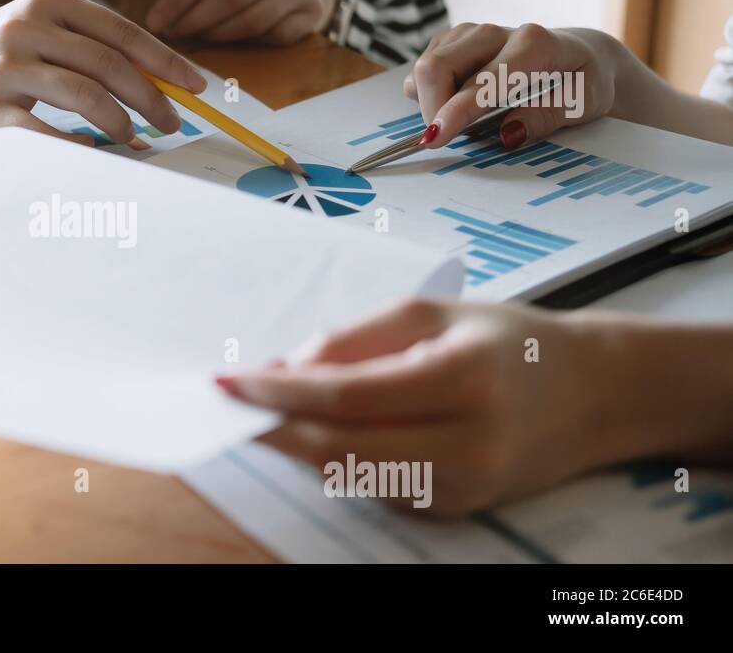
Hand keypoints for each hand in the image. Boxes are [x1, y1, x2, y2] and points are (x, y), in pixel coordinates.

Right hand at [0, 0, 206, 148]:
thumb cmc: (0, 54)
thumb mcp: (41, 28)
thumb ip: (89, 43)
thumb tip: (158, 81)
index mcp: (48, 3)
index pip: (121, 32)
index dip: (165, 60)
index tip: (195, 86)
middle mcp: (25, 28)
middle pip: (108, 65)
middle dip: (150, 98)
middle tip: (172, 122)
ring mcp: (5, 69)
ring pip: (83, 95)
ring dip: (121, 123)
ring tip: (136, 140)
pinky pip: (45, 132)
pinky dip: (77, 145)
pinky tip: (95, 152)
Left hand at [145, 0, 337, 45]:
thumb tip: (161, 11)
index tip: (154, 21)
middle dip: (197, 19)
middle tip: (174, 34)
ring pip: (253, 19)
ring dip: (219, 35)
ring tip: (200, 37)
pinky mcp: (311, 13)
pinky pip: (273, 36)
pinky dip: (248, 43)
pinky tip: (232, 41)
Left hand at [215, 299, 687, 515]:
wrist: (594, 396)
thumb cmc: (510, 342)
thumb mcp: (432, 313)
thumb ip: (354, 340)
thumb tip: (285, 370)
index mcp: (464, 380)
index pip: (346, 396)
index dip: (278, 391)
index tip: (228, 380)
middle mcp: (466, 444)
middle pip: (338, 448)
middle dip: (273, 427)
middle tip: (230, 403)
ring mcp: (461, 486)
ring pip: (348, 473)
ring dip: (297, 442)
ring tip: (267, 407)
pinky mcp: (454, 508)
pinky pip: (374, 483)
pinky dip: (337, 455)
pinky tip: (320, 428)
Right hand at [406, 23, 621, 150]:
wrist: (580, 52)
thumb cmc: (584, 79)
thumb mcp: (586, 102)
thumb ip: (549, 116)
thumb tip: (508, 134)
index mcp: (532, 45)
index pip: (479, 81)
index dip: (453, 111)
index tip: (434, 138)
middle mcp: (495, 32)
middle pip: (435, 66)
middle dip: (431, 108)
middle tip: (448, 137)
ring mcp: (470, 32)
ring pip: (424, 67)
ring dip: (429, 101)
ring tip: (460, 120)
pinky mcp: (454, 40)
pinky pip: (424, 69)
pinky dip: (429, 91)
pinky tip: (456, 101)